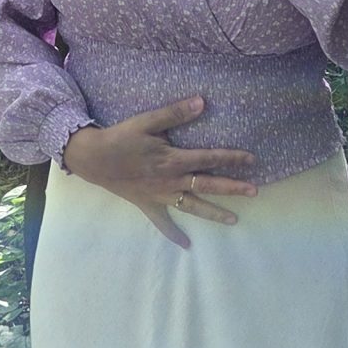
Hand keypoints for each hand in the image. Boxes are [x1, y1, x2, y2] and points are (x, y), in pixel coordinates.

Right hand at [62, 98, 256, 249]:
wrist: (93, 158)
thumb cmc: (121, 138)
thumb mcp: (147, 121)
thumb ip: (174, 113)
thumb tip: (202, 102)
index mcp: (173, 159)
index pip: (209, 158)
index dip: (231, 158)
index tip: (251, 159)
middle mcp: (170, 180)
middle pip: (207, 185)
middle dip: (232, 188)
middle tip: (255, 192)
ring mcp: (160, 195)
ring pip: (192, 206)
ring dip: (213, 213)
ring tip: (234, 220)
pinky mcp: (148, 204)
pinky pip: (163, 223)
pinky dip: (173, 234)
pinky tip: (186, 246)